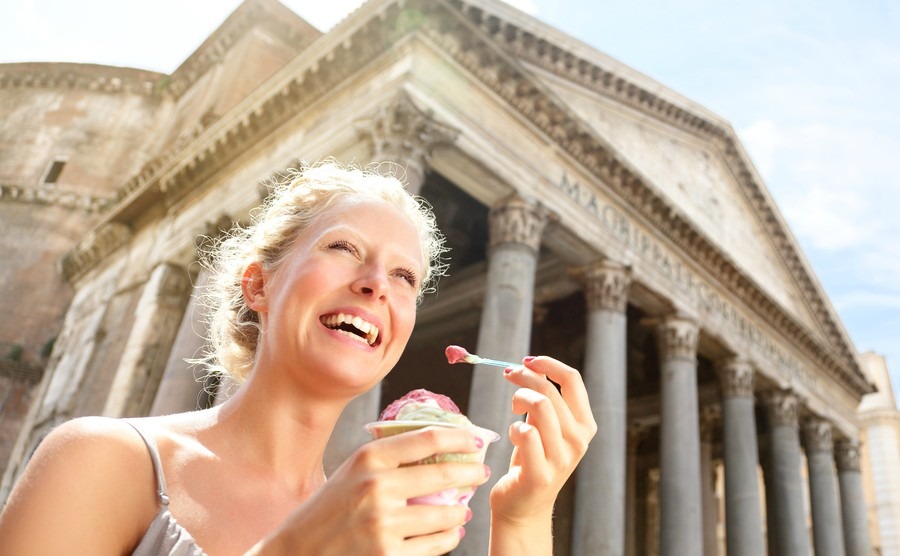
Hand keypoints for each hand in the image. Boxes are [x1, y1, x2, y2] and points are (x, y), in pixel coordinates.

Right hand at [249, 426, 488, 555]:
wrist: (298, 551)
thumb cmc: (329, 508)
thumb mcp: (352, 470)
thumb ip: (388, 457)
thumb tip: (438, 445)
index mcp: (369, 458)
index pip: (426, 438)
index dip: (459, 437)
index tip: (475, 440)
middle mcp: (377, 487)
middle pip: (444, 474)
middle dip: (471, 472)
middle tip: (482, 472)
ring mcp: (383, 524)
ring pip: (445, 514)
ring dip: (460, 511)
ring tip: (463, 509)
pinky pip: (434, 545)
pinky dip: (448, 538)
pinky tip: (450, 533)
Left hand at [490, 356, 596, 524]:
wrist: (524, 506)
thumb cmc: (532, 459)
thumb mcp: (546, 426)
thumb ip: (546, 401)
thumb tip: (530, 365)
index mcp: (585, 425)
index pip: (573, 380)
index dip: (548, 364)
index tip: (527, 361)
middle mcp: (578, 440)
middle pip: (549, 390)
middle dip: (523, 376)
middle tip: (508, 375)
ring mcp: (562, 458)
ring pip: (539, 406)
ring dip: (518, 399)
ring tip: (512, 409)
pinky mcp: (541, 474)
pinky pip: (525, 433)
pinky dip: (513, 428)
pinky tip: (513, 437)